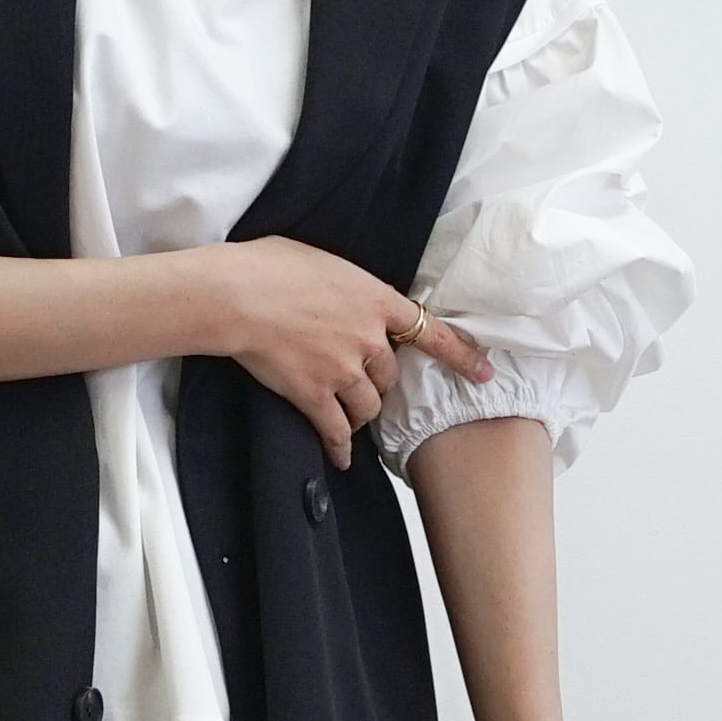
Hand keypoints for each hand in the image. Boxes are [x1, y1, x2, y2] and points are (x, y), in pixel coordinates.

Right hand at [214, 238, 495, 469]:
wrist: (237, 295)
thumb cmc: (270, 267)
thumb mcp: (326, 263)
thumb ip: (349, 286)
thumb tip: (345, 294)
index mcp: (375, 300)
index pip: (430, 332)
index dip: (460, 356)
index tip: (483, 373)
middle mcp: (367, 338)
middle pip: (390, 376)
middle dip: (378, 381)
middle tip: (360, 383)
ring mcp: (342, 369)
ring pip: (368, 406)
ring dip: (359, 413)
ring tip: (345, 415)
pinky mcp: (314, 394)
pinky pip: (336, 429)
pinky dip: (340, 447)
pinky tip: (341, 457)